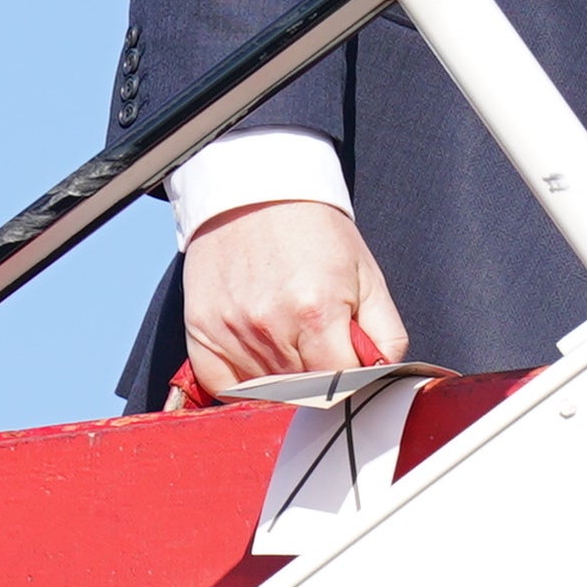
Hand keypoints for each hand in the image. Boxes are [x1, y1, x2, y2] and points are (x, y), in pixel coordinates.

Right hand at [180, 199, 409, 401]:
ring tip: (290, 341)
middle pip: (302, 394)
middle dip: (318, 381)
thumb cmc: (316, 233)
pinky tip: (259, 359)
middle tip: (321, 351)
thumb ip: (386, 334)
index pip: (339, 386)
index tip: (349, 370)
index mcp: (317, 313)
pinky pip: (223, 388)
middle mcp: (270, 327)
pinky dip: (243, 385)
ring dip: (283, 381)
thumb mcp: (368, 276)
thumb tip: (385, 376)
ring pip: (265, 393)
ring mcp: (231, 332)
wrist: (256, 192)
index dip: (350, 383)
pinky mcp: (200, 333)